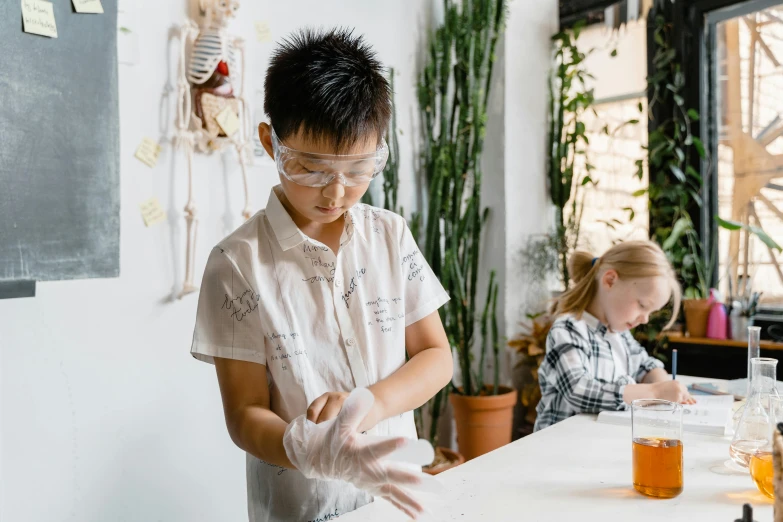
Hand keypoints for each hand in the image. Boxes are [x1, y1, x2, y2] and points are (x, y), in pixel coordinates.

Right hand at [284, 388, 438, 519]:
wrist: (323, 463)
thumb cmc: (333, 442)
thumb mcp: (340, 425)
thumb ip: (353, 411)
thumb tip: (362, 395)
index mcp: (361, 453)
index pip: (378, 448)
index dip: (391, 445)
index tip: (407, 440)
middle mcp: (368, 471)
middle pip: (390, 474)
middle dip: (407, 478)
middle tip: (424, 480)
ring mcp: (373, 482)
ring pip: (394, 492)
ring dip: (410, 500)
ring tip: (425, 509)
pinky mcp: (376, 488)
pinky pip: (392, 499)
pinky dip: (404, 507)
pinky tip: (417, 514)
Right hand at [652, 380, 695, 403]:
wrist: (652, 392)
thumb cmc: (657, 390)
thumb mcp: (668, 386)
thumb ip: (676, 389)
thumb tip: (682, 395)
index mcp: (677, 383)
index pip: (684, 389)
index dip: (682, 394)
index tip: (680, 396)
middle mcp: (680, 387)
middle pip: (686, 394)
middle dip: (682, 397)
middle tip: (674, 398)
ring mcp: (679, 393)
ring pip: (683, 399)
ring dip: (679, 400)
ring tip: (669, 399)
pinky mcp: (678, 399)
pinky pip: (679, 403)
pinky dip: (675, 403)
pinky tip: (669, 401)